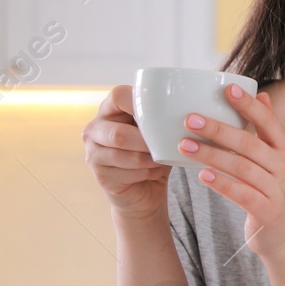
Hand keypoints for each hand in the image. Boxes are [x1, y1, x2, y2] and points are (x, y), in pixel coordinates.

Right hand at [82, 84, 170, 219]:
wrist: (146, 189)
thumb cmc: (155, 154)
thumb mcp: (161, 132)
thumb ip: (165, 119)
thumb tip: (191, 113)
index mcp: (110, 110)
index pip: (118, 96)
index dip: (140, 104)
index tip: (162, 114)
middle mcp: (95, 129)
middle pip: (120, 133)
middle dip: (148, 142)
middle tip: (166, 146)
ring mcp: (93, 153)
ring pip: (125, 154)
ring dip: (150, 159)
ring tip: (162, 160)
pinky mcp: (100, 175)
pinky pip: (128, 172)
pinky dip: (148, 172)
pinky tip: (153, 172)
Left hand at [179, 84, 284, 261]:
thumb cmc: (275, 193)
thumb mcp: (277, 161)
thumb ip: (268, 130)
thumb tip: (262, 95)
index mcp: (284, 150)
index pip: (268, 122)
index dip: (248, 105)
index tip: (227, 89)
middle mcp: (284, 167)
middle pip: (249, 144)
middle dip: (218, 129)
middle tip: (189, 119)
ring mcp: (278, 190)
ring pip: (242, 167)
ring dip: (211, 155)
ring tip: (184, 146)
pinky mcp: (268, 212)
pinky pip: (242, 194)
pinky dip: (222, 184)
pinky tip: (202, 175)